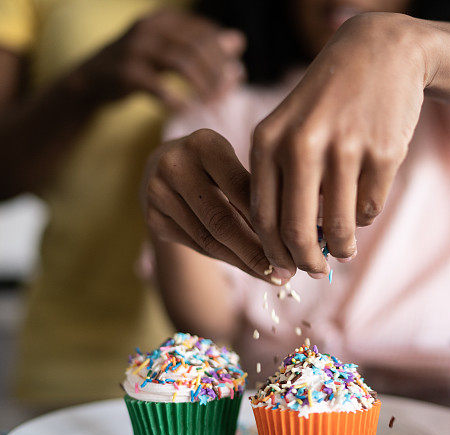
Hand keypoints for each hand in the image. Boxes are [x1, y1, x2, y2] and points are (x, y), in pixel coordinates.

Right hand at [71, 9, 244, 107]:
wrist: (91, 80)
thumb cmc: (138, 66)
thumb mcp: (169, 52)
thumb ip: (202, 46)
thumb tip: (239, 41)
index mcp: (164, 19)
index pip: (204, 32)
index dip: (223, 54)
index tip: (236, 75)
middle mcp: (150, 28)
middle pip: (196, 46)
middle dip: (216, 72)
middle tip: (227, 94)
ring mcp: (135, 49)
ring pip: (181, 63)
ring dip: (202, 86)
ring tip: (212, 103)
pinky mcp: (125, 73)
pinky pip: (158, 87)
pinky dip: (176, 100)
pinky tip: (187, 110)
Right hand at [143, 129, 289, 284]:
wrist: (166, 168)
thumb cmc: (217, 167)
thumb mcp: (235, 164)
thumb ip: (257, 191)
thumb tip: (295, 235)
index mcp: (204, 144)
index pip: (241, 189)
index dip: (270, 220)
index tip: (296, 245)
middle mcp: (174, 165)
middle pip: (221, 220)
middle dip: (256, 252)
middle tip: (285, 273)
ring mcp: (157, 193)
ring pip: (209, 239)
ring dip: (244, 262)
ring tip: (271, 275)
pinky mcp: (153, 218)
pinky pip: (197, 247)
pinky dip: (227, 260)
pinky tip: (249, 268)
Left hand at [250, 13, 434, 277]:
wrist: (378, 53)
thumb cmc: (324, 103)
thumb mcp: (288, 129)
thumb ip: (280, 181)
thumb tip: (288, 247)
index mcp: (267, 140)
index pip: (261, 217)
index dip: (271, 253)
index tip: (281, 270)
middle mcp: (301, 144)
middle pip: (296, 231)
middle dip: (304, 262)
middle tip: (313, 271)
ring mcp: (345, 148)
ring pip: (337, 226)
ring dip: (341, 249)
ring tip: (343, 250)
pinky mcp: (383, 152)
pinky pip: (369, 208)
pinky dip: (364, 218)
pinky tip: (361, 203)